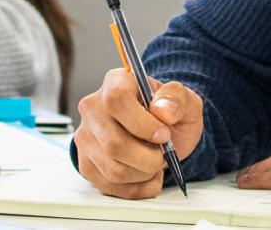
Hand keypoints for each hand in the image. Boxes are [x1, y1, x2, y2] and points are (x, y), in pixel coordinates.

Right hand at [73, 68, 203, 198]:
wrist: (161, 134)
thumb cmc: (170, 114)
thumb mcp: (185, 101)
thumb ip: (178, 99)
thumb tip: (163, 111)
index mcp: (115, 83)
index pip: (116, 101)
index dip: (142, 124)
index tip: (163, 134)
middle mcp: (93, 108)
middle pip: (114, 143)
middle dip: (149, 158)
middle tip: (164, 154)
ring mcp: (86, 138)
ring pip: (113, 169)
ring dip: (144, 173)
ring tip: (156, 163)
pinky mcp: (86, 163)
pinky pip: (110, 186)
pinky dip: (137, 187)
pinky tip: (148, 176)